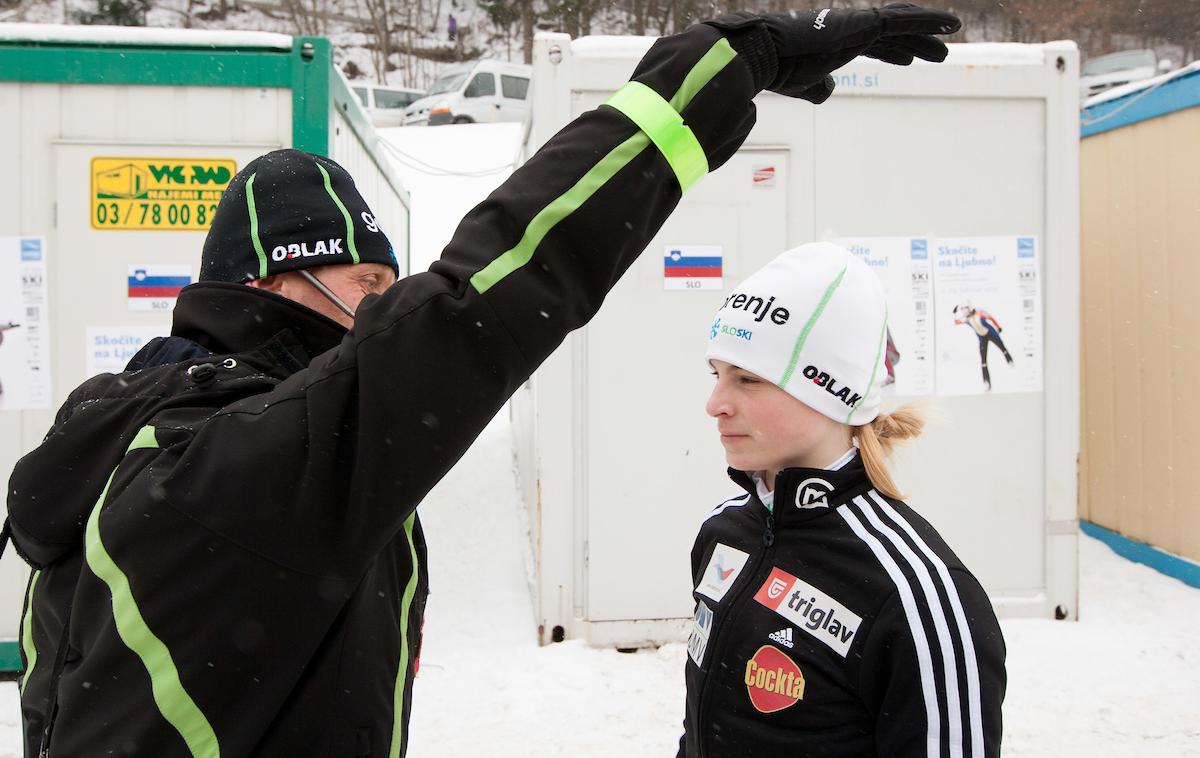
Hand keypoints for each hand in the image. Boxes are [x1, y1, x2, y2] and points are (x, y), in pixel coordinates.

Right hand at [713, 4, 960, 103]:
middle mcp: (852, 29)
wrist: (768, 54)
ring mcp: (861, 24)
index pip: (873, 43)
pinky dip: (931, 22)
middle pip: (893, 34)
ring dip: (928, 36)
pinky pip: (907, 21)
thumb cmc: (779, 69)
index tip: (908, 60)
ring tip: (948, 46)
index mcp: (838, 41)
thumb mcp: (802, 84)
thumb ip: (817, 87)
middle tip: (938, 52)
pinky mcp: (867, 23)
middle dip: (916, 43)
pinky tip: (952, 24)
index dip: (893, 51)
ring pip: (904, 26)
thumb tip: (827, 91)